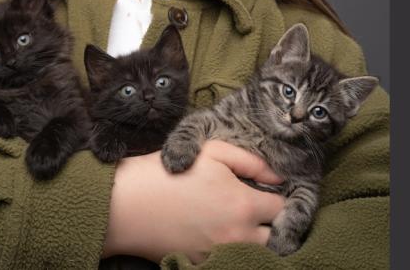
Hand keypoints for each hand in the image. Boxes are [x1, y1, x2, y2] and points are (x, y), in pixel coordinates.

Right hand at [102, 140, 285, 263]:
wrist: (126, 204)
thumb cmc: (168, 173)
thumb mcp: (212, 152)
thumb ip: (251, 162)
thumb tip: (279, 176)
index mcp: (244, 205)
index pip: (284, 209)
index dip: (280, 198)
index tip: (269, 192)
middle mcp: (238, 235)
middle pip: (276, 239)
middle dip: (272, 225)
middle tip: (259, 212)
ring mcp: (220, 254)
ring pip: (256, 254)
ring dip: (255, 241)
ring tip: (239, 224)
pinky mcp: (202, 264)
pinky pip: (230, 261)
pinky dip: (231, 252)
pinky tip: (216, 235)